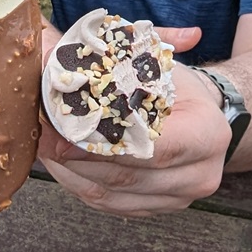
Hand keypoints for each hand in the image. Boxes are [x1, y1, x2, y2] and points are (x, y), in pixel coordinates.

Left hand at [39, 61, 230, 215]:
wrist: (204, 116)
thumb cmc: (176, 85)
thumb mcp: (155, 60)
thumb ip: (116, 50)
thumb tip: (53, 43)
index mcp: (207, 135)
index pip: (151, 147)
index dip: (103, 143)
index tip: (63, 131)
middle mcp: (200, 175)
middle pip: (126, 176)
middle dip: (78, 157)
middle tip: (44, 137)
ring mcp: (179, 198)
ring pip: (111, 195)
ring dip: (72, 173)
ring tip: (46, 148)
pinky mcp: (157, 209)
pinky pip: (108, 205)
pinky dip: (80, 186)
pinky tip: (61, 165)